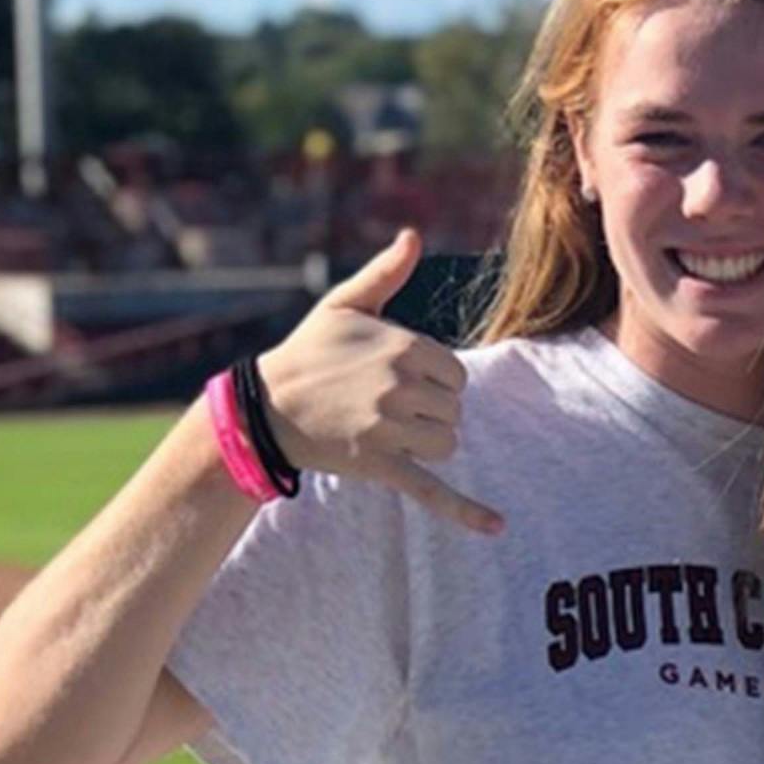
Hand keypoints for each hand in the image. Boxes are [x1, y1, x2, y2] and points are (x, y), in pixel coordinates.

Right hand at [256, 229, 503, 534]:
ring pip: (446, 443)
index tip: (402, 379)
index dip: (435, 379)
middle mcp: (399, 386)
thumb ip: (386, 274)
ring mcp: (389, 429)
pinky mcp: (380, 466)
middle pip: (453, 408)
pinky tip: (498, 527)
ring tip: (389, 431)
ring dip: (427, 441)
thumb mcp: (345, 305)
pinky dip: (466, 512)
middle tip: (387, 406)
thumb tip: (414, 236)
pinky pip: (432, 490)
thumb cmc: (308, 352)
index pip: (455, 373)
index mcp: (402, 346)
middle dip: (430, 410)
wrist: (266, 407)